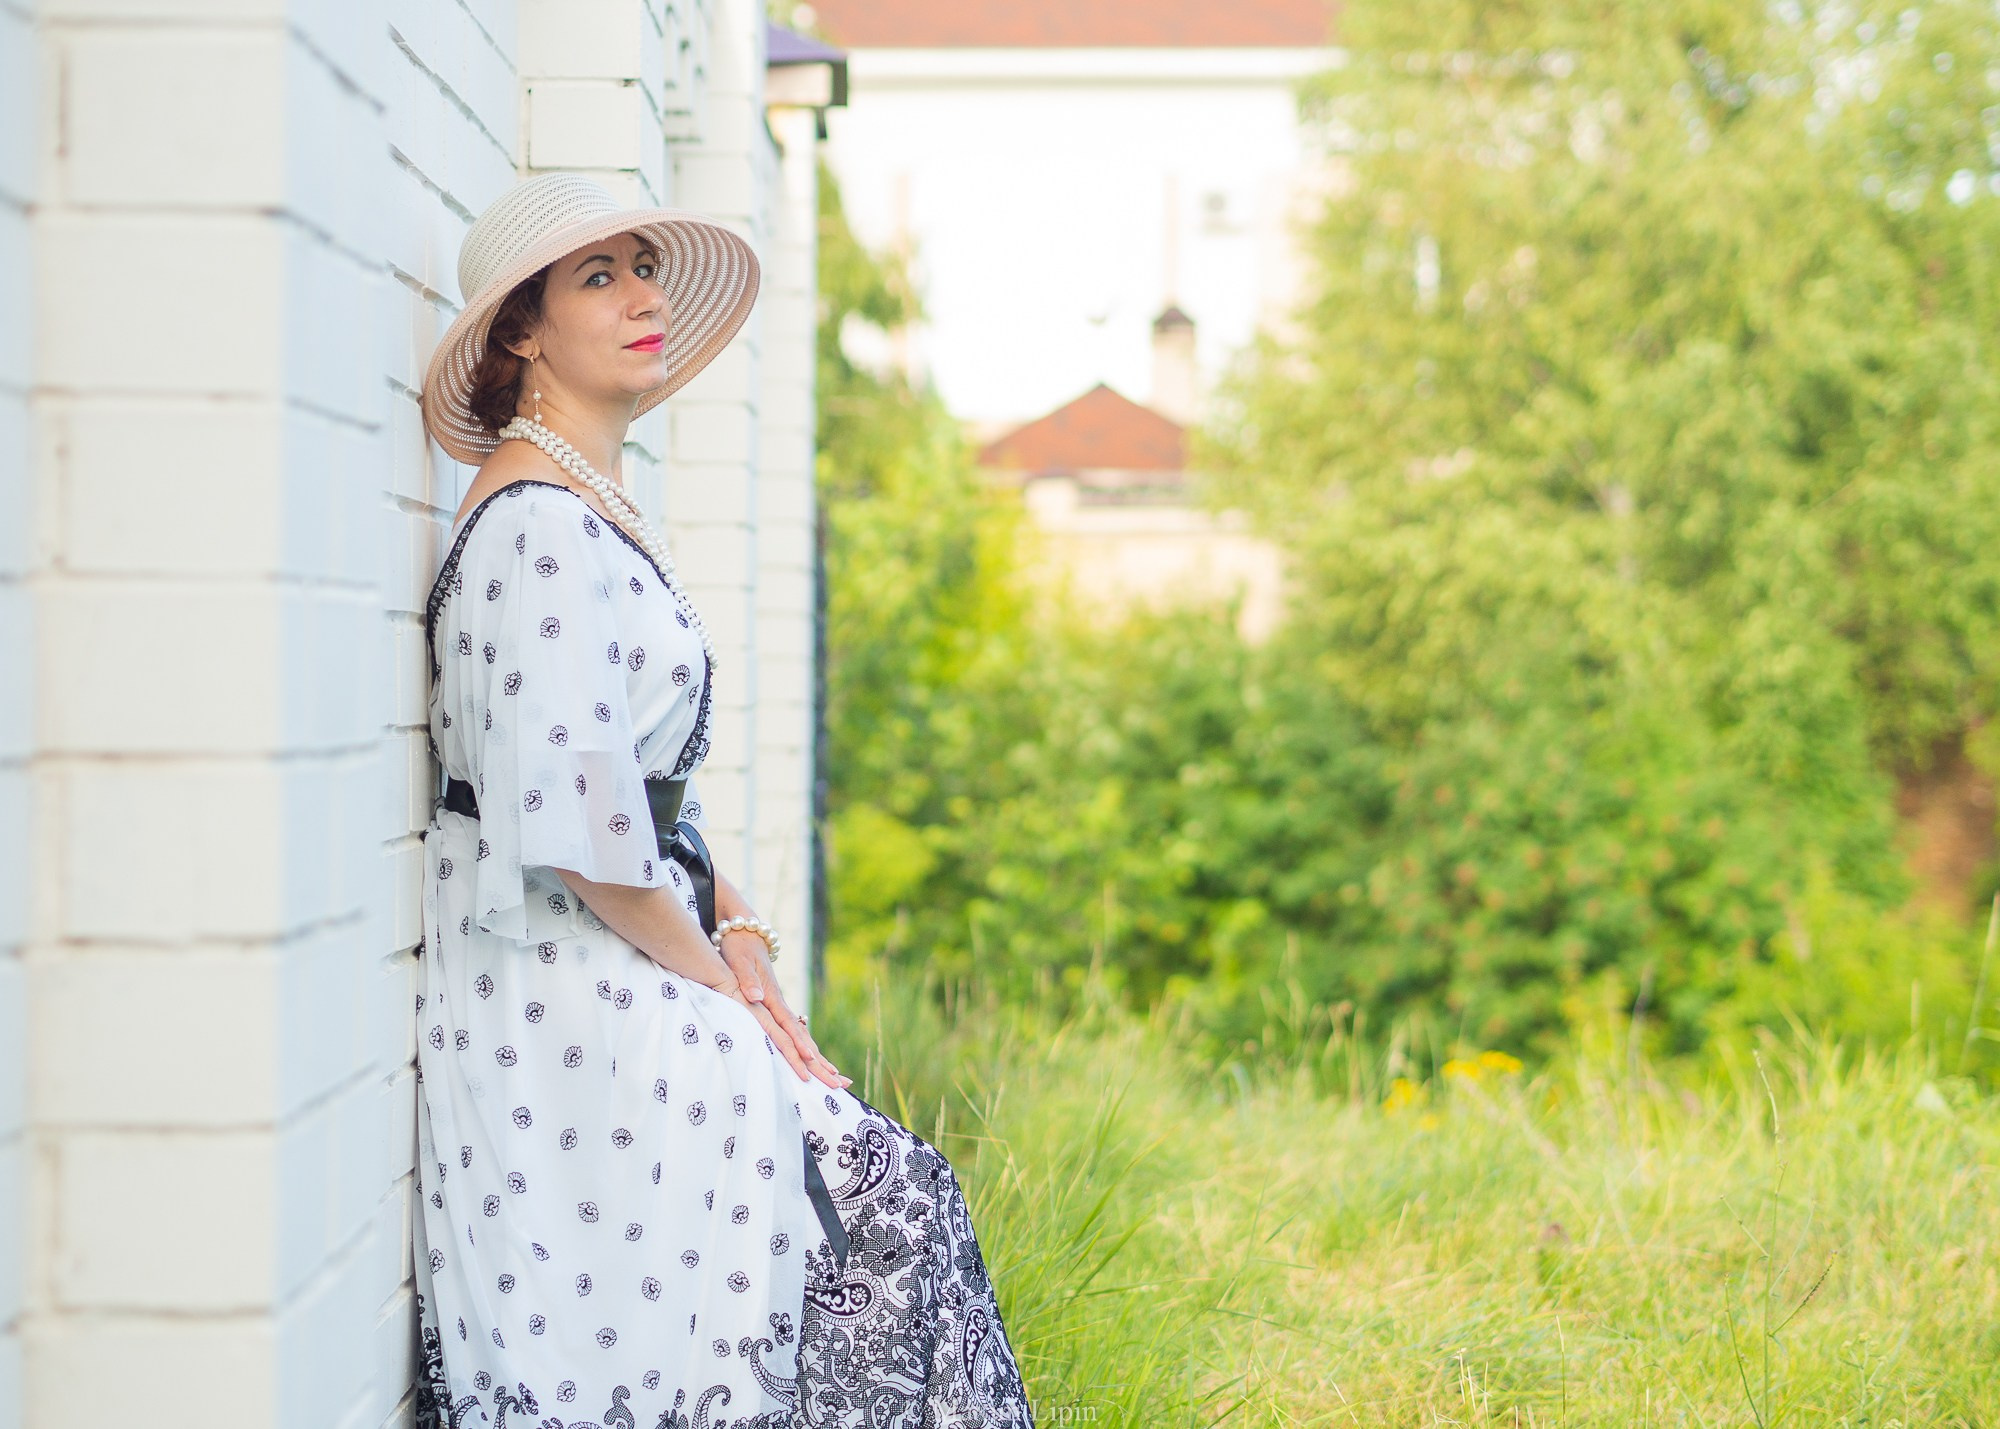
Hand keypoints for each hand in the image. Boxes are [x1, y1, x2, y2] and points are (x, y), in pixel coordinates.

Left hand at [718, 928, 849, 1090]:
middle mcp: (780, 1004)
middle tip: (840, 1082)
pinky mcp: (775, 1006)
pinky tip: (814, 1059)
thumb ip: (746, 978)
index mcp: (772, 996)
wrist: (745, 932)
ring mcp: (779, 1006)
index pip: (790, 1027)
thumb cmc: (738, 947)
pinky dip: (806, 1048)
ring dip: (819, 1059)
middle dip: (821, 1062)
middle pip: (804, 1037)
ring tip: (837, 1077)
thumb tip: (754, 996)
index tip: (812, 1063)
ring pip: (803, 1037)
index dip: (800, 1045)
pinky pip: (793, 1033)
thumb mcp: (739, 961)